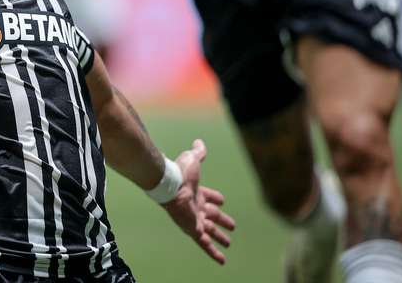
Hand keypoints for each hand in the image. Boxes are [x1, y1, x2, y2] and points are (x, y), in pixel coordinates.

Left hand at [162, 139, 235, 264]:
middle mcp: (196, 207)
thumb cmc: (180, 172)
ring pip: (210, 232)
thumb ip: (198, 152)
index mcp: (197, 192)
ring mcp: (194, 219)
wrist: (169, 184)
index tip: (223, 201)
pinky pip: (204, 243)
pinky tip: (221, 260)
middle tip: (232, 226)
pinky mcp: (193, 229)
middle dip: (222, 221)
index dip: (216, 199)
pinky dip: (212, 251)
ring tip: (228, 244)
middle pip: (212, 216)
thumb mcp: (193, 159)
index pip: (209, 197)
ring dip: (219, 238)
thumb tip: (199, 141)